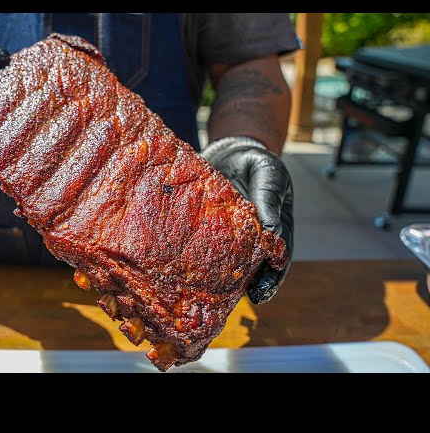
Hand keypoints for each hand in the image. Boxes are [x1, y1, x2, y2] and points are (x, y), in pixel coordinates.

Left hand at [201, 136, 293, 303]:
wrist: (232, 149)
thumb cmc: (258, 162)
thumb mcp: (269, 175)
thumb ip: (268, 199)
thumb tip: (268, 230)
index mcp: (272, 231)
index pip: (275, 260)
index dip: (269, 279)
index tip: (260, 294)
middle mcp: (247, 239)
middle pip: (245, 268)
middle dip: (236, 286)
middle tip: (225, 301)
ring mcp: (222, 236)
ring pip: (218, 261)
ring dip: (209, 276)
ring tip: (198, 292)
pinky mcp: (201, 227)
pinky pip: (194, 242)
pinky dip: (187, 254)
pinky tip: (175, 262)